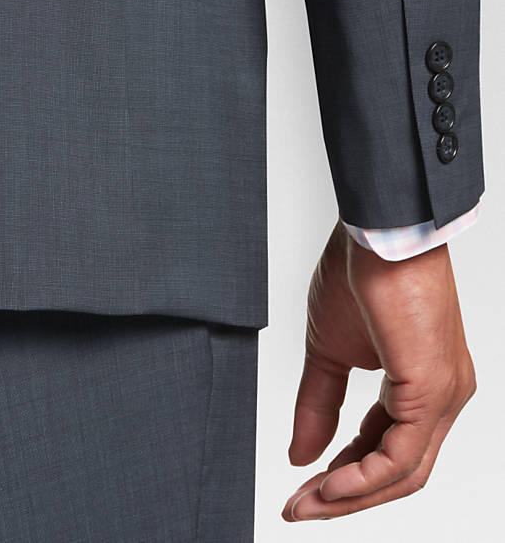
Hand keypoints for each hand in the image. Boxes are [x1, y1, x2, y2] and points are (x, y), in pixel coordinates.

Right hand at [282, 220, 475, 520]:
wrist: (378, 234)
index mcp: (419, 386)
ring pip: (403, 473)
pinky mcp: (433, 388)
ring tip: (307, 502)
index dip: (342, 476)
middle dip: (344, 496)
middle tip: (299, 507)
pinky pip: (401, 455)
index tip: (300, 488)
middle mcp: (441, 397)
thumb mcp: (328, 352)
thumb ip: (318, 403)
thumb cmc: (360, 277)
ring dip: (350, 495)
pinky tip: (329, 485)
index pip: (382, 449)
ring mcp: (443, 395)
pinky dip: (363, 478)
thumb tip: (300, 455)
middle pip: (397, 472)